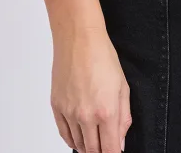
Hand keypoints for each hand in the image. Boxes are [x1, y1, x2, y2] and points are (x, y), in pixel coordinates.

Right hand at [51, 25, 131, 152]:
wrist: (79, 39)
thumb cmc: (102, 56)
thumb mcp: (122, 86)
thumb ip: (124, 118)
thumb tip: (120, 141)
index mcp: (106, 111)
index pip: (109, 149)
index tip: (115, 151)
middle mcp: (85, 116)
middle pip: (92, 150)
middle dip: (100, 152)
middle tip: (105, 146)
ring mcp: (69, 112)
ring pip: (77, 144)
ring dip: (87, 147)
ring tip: (94, 140)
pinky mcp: (56, 106)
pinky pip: (63, 134)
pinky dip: (72, 140)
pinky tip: (78, 138)